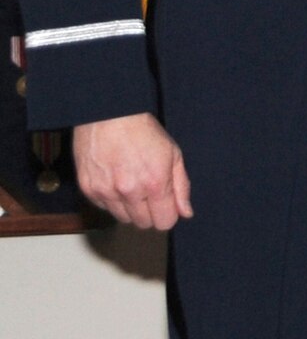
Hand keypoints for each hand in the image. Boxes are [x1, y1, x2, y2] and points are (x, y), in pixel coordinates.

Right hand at [72, 113, 192, 229]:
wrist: (109, 115)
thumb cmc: (143, 131)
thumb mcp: (173, 154)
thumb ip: (181, 187)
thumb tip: (186, 213)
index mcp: (155, 183)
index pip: (164, 222)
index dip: (167, 215)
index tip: (166, 205)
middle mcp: (129, 191)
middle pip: (143, 223)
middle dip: (149, 212)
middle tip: (149, 192)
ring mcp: (106, 191)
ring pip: (123, 218)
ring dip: (130, 208)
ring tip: (132, 184)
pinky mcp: (88, 189)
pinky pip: (104, 208)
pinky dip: (111, 200)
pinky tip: (116, 181)